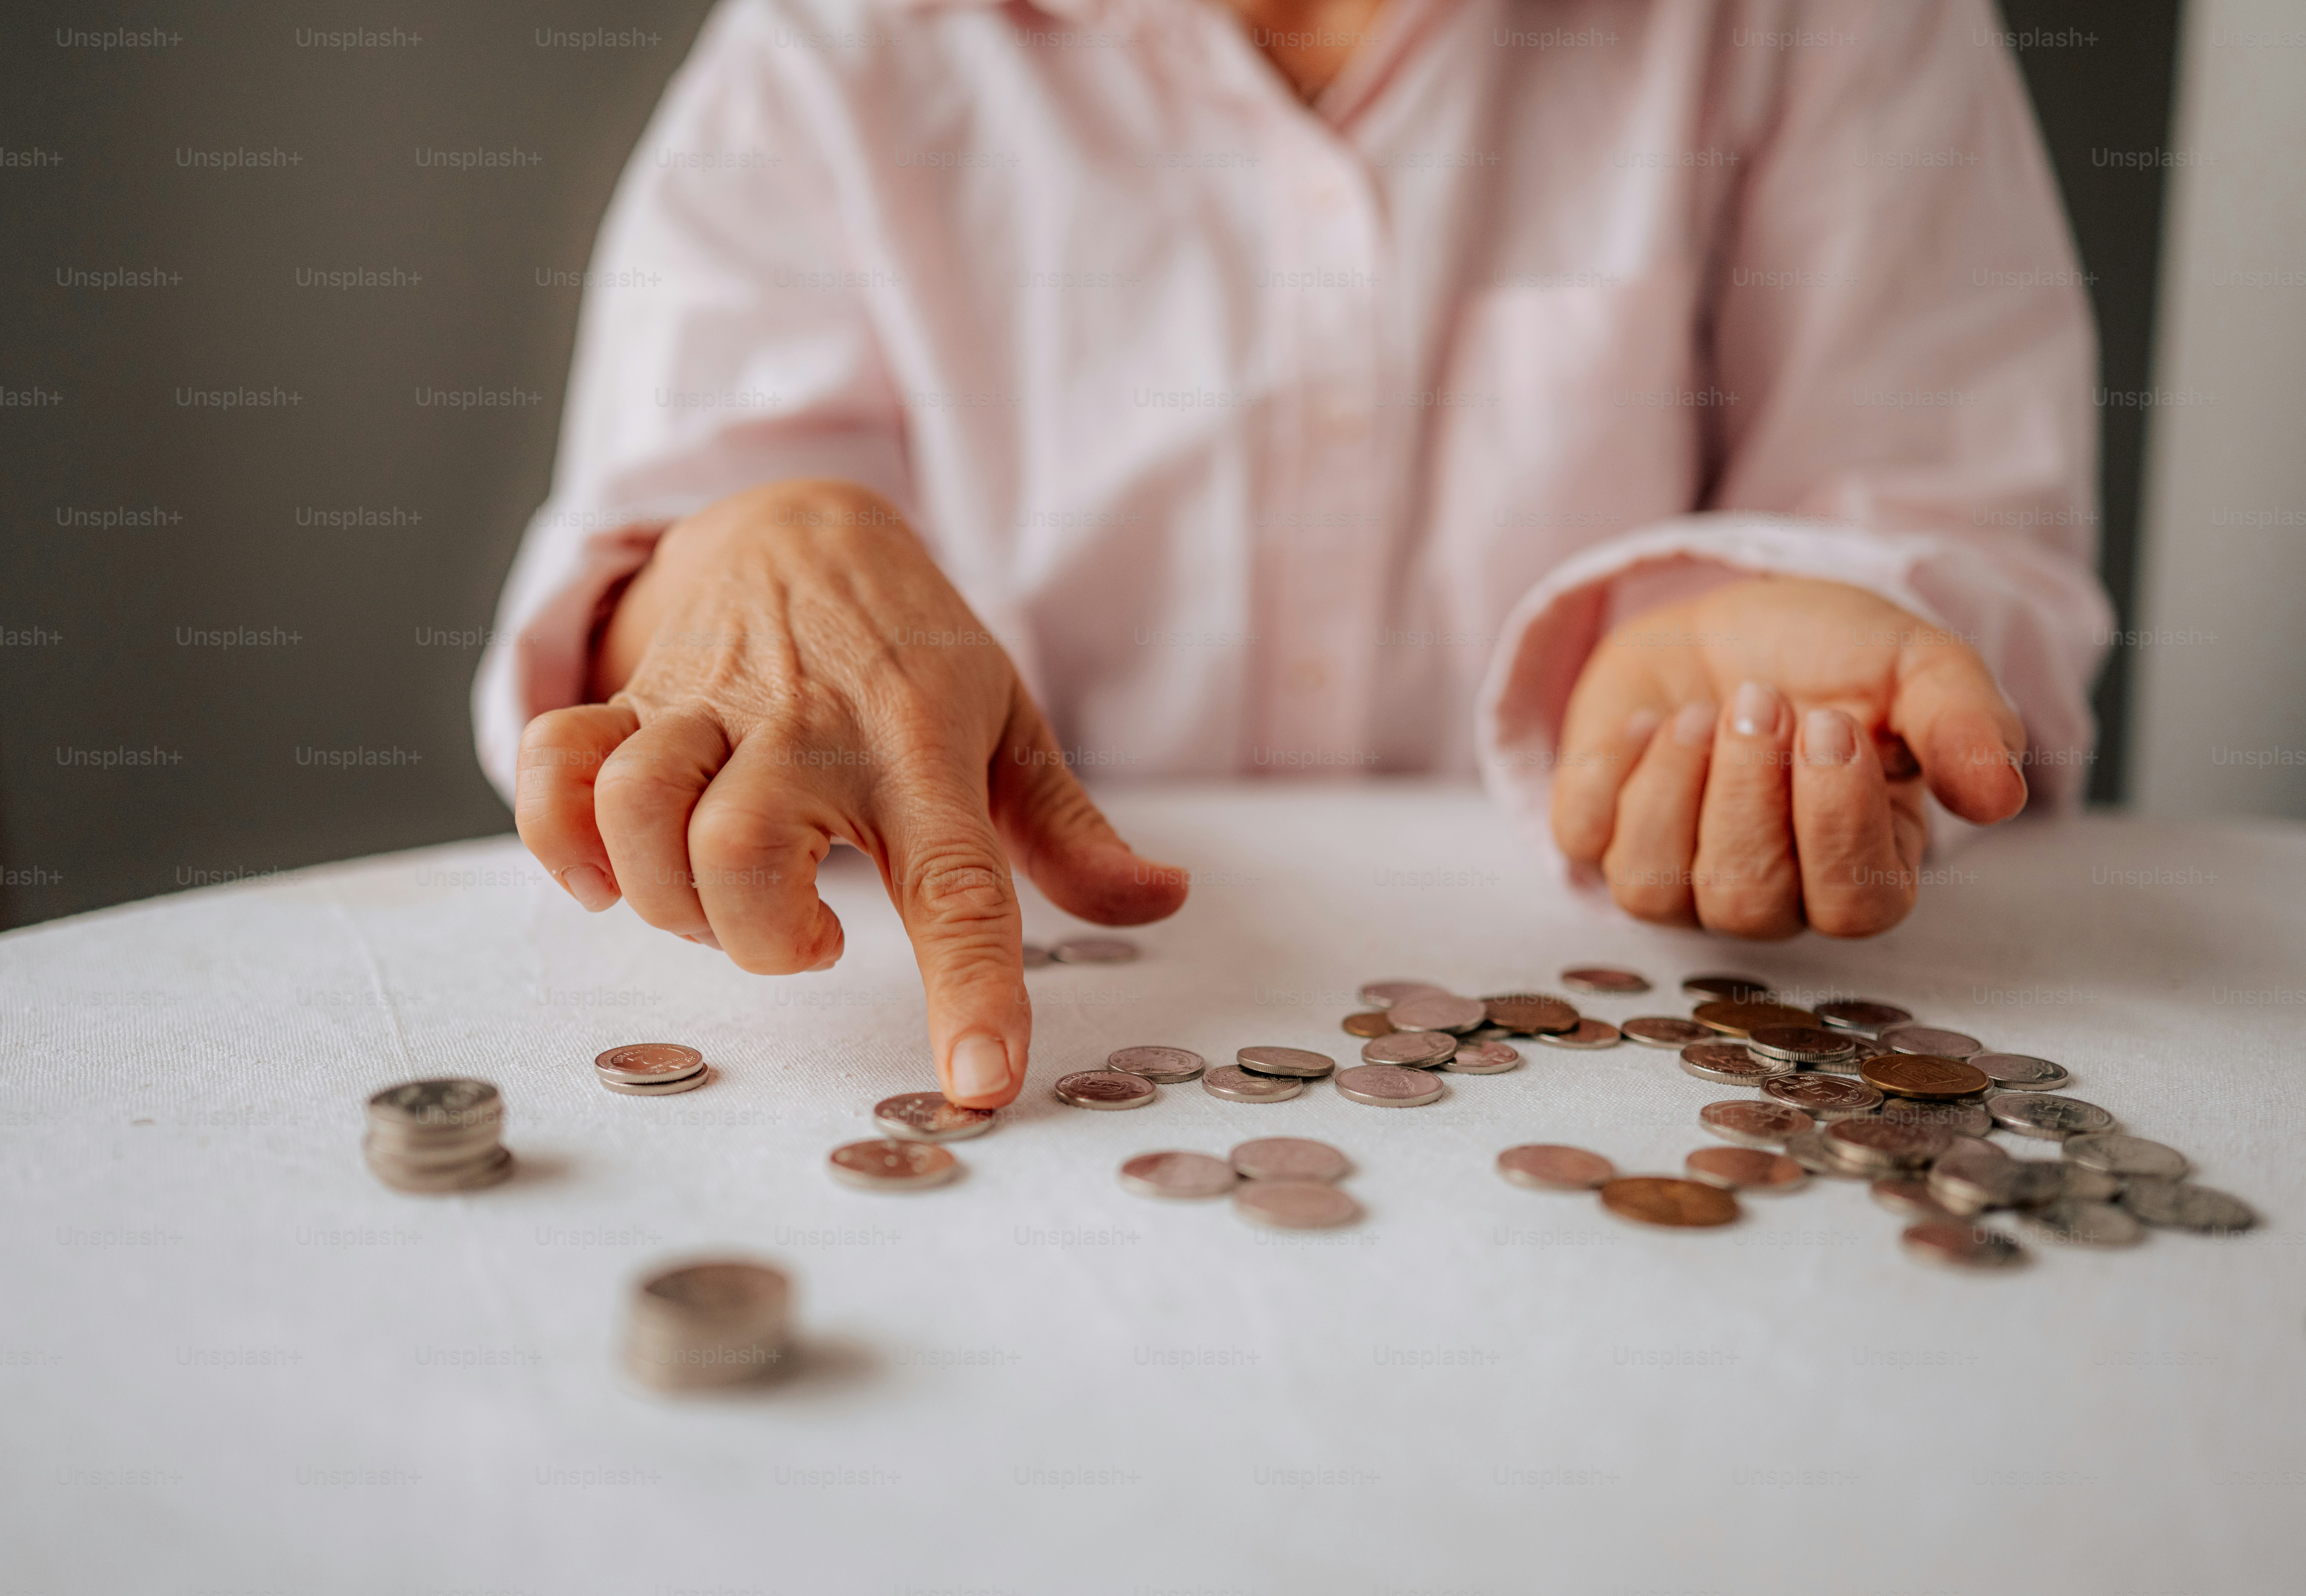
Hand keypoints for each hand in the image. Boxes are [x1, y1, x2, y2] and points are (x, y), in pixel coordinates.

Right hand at [512, 480, 1187, 1106]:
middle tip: (809, 932)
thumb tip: (1162, 900)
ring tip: (723, 894)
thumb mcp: (1011, 724)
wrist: (804, 525)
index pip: (958, 886)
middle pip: (741, 859)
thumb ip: (1074, 832)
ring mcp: (707, 706)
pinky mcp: (631, 698)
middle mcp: (806, 726)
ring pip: (641, 813)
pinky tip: (614, 872)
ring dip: (666, 896)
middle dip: (759, 941)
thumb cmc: (913, 652)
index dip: (970, 991)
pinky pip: (558, 769)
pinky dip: (564, 839)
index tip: (979, 1084)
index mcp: (920, 748)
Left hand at [1551, 576, 2026, 937]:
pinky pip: (1581, 839)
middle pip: (1748, 899)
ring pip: (1654, 886)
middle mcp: (1768, 894)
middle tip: (1762, 700)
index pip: (1855, 904)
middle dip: (1749, 791)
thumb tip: (2003, 796)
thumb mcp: (1916, 666)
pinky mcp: (1600, 836)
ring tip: (1704, 709)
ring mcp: (1675, 876)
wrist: (1738, 614)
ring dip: (1677, 782)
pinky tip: (1646, 718)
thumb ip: (1965, 724)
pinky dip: (1609, 768)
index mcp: (1862, 868)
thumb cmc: (1832, 656)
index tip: (1832, 722)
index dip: (1836, 820)